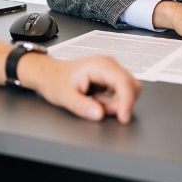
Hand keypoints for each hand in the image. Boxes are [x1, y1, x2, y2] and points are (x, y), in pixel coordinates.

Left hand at [18, 54, 140, 123]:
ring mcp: (112, 70)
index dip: (127, 101)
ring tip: (95, 103)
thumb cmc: (55, 80)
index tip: (123, 117)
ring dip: (117, 103)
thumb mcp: (64, 96)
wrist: (49, 74)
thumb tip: (100, 114)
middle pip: (131, 86)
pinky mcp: (112, 77)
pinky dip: (114, 101)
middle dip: (120, 104)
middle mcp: (109, 64)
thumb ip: (82, 106)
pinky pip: (123, 92)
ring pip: (129, 90)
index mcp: (99, 65)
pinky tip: (97, 100)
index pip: (123, 82)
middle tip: (100, 109)